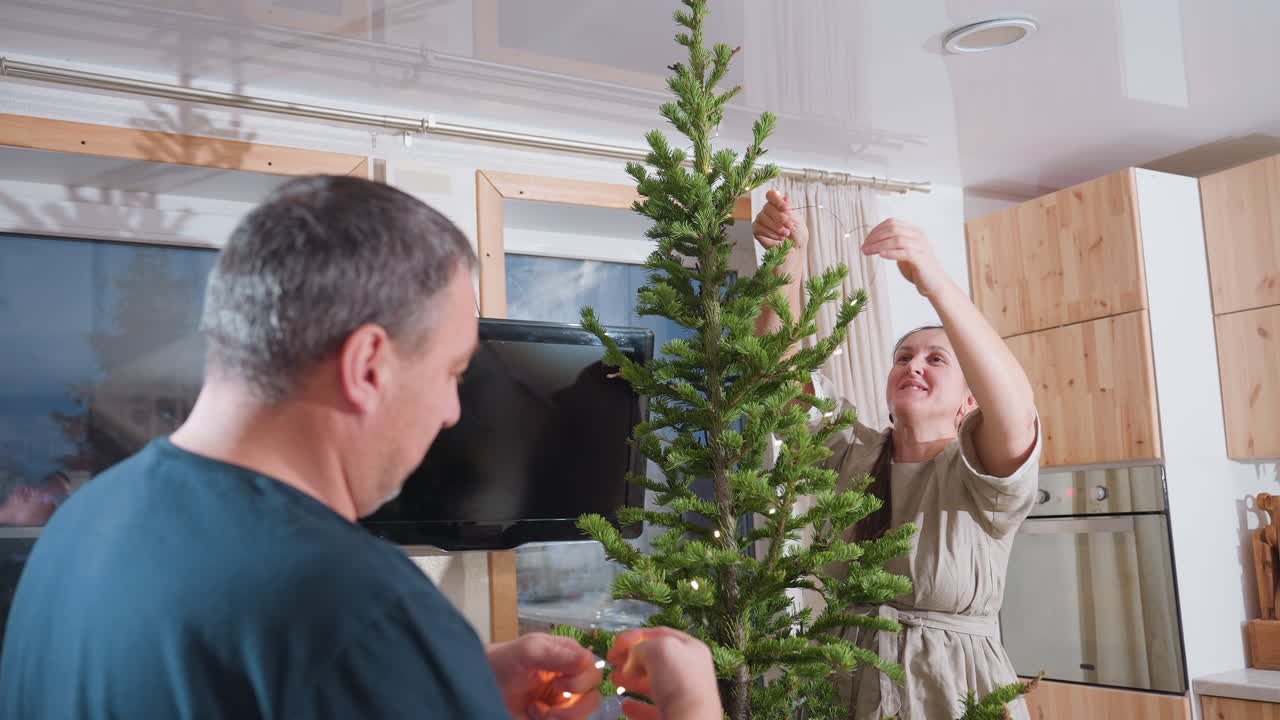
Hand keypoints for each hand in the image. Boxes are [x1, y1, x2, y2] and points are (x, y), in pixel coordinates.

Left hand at [486, 633, 602, 719]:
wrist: (482, 686)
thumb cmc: (504, 662)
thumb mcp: (529, 652)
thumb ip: (557, 655)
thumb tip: (587, 659)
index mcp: (569, 655)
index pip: (593, 669)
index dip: (580, 680)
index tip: (558, 683)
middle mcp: (571, 677)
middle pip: (594, 695)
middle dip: (573, 706)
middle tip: (549, 704)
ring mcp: (563, 698)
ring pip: (584, 714)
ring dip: (563, 717)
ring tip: (538, 711)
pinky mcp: (556, 715)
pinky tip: (533, 713)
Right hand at [607, 627, 720, 719]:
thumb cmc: (677, 681)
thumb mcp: (657, 649)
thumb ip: (640, 648)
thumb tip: (631, 663)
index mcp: (691, 649)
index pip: (660, 634)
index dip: (635, 635)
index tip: (615, 643)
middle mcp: (689, 671)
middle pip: (655, 659)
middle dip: (631, 658)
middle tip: (611, 660)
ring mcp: (682, 696)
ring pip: (653, 683)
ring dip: (631, 679)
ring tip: (613, 679)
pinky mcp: (674, 716)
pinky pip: (652, 710)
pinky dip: (637, 707)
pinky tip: (625, 706)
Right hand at [752, 189, 807, 259]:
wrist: (794, 250)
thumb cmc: (797, 234)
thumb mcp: (797, 220)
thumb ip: (788, 210)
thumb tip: (784, 198)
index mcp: (778, 204)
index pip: (771, 195)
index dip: (777, 200)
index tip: (786, 208)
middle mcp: (768, 210)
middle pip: (767, 207)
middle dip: (779, 217)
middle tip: (789, 226)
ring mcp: (761, 220)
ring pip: (762, 217)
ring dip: (776, 226)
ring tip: (785, 234)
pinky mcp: (757, 230)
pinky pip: (759, 228)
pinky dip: (770, 233)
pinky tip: (779, 238)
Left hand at [861, 218, 949, 296]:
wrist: (935, 283)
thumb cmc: (917, 269)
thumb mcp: (903, 252)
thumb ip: (892, 245)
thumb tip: (872, 242)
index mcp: (914, 231)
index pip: (892, 223)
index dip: (876, 230)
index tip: (865, 240)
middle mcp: (918, 236)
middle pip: (893, 229)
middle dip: (875, 237)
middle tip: (863, 247)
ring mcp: (921, 246)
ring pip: (897, 239)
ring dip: (878, 245)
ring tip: (867, 252)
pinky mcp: (921, 259)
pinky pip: (904, 252)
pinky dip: (891, 253)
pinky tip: (881, 255)